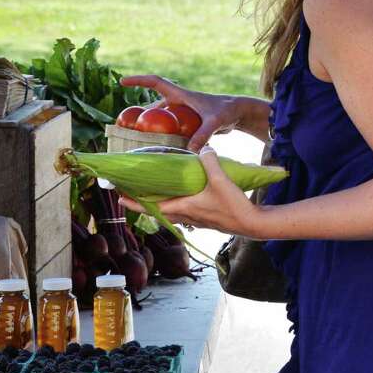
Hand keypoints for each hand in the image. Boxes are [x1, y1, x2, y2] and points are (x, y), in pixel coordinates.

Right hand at [119, 74, 242, 152]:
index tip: (122, 82)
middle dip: (138, 113)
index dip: (138, 80)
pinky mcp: (187, 123)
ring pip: (160, 119)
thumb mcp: (215, 122)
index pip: (155, 82)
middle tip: (125, 126)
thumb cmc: (228, 111)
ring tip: (138, 141)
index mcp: (181, 95)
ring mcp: (182, 113)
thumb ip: (203, 134)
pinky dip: (163, 137)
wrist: (239, 113)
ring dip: (150, 127)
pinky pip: (169, 129)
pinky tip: (159, 149)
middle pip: (153, 106)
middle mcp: (178, 102)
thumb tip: (190, 150)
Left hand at [119, 148, 264, 236]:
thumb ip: (210, 162)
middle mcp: (186, 216)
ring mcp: (196, 220)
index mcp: (184, 207)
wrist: (253, 224)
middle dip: (143, 205)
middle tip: (131, 196)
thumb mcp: (221, 179)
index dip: (135, 204)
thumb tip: (204, 148)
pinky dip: (175, 206)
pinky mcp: (205, 220)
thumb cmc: (234, 205)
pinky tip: (181, 198)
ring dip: (159, 206)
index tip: (119, 199)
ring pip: (171, 214)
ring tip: (153, 196)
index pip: (153, 207)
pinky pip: (183, 213)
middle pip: (158, 212)